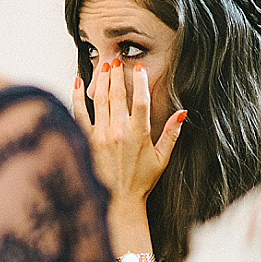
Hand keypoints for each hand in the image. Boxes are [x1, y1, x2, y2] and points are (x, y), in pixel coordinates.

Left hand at [72, 59, 185, 209]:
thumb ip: (172, 133)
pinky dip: (77, 97)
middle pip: (118, 95)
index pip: (140, 101)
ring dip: (102, 81)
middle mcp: (119, 132)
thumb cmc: (142, 181)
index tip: (138, 67)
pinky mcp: (87, 141)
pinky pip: (79, 114)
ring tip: (103, 65)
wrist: (120, 202)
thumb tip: (183, 113)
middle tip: (116, 59)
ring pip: (100, 101)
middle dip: (117, 75)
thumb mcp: (162, 158)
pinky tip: (77, 82)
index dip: (139, 82)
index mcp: (138, 134)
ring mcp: (101, 136)